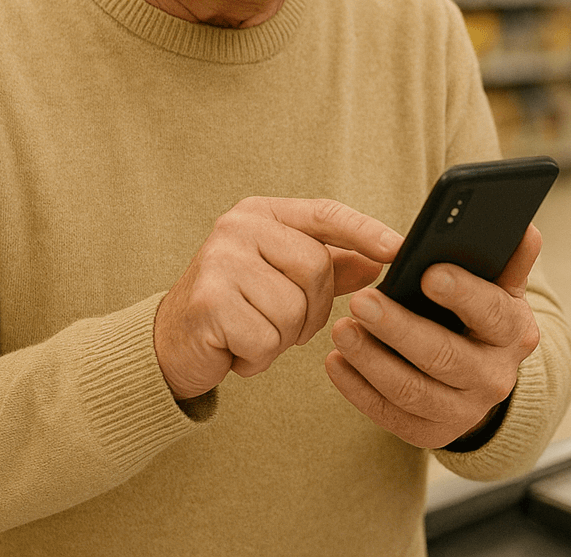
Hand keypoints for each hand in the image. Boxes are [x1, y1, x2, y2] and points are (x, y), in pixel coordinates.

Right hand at [155, 197, 402, 399]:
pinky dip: (259, 356)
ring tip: (253, 334)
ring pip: (294, 308)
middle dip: (312, 310)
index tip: (399, 249)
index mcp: (260, 213)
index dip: (365, 231)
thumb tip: (380, 260)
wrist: (170, 344)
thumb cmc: (237, 307)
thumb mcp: (284, 279)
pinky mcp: (209, 302)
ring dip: (282, 337)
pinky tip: (236, 350)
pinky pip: (267, 338)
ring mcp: (220, 262)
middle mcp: (237, 228)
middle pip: (316, 268)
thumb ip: (331, 267)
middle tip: (284, 325)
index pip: (324, 213)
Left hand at [325, 224, 543, 448]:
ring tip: (341, 329)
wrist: (480, 378)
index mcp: (515, 333)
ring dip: (371, 359)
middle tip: (361, 301)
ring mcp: (463, 411)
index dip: (462, 293)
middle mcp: (495, 378)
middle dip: (399, 328)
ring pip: (411, 389)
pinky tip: (336, 362)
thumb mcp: (501, 289)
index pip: (491, 312)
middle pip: (444, 355)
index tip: (427, 272)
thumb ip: (508, 258)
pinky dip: (357, 388)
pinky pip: (389, 414)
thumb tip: (524, 227)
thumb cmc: (481, 317)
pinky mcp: (430, 433)